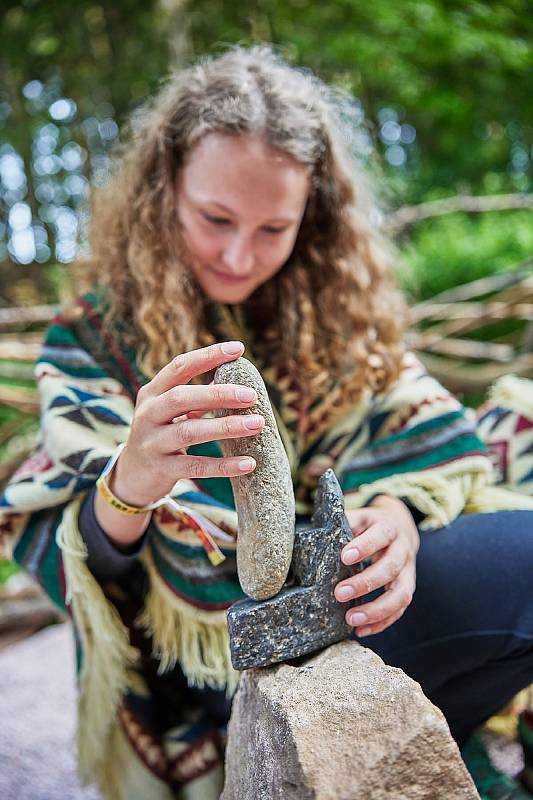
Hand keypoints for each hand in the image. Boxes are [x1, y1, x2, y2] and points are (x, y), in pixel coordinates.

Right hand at [111, 341, 264, 506]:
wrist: (133, 475)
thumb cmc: (161, 434)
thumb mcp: (169, 411)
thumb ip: (196, 396)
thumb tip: (237, 381)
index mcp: (152, 393)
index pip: (179, 367)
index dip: (208, 356)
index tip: (238, 348)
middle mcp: (148, 414)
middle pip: (182, 397)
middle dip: (218, 394)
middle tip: (252, 395)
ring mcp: (152, 443)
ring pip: (190, 431)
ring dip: (226, 427)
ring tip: (257, 424)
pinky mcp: (162, 469)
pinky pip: (196, 467)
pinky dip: (224, 465)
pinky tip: (249, 463)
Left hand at [334, 495, 418, 636]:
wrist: (400, 526)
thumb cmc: (369, 525)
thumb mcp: (359, 517)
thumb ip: (343, 524)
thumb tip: (316, 537)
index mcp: (388, 527)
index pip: (381, 535)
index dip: (365, 546)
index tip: (345, 558)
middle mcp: (402, 549)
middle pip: (391, 567)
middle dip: (366, 582)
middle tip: (339, 593)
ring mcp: (408, 571)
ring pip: (402, 593)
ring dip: (377, 609)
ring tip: (351, 619)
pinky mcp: (407, 587)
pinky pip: (400, 609)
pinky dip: (382, 622)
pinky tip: (362, 630)